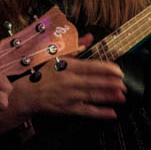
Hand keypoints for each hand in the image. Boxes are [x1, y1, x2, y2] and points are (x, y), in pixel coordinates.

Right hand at [9, 56, 125, 122]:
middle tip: (124, 84)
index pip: (91, 67)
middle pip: (95, 82)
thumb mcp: (56, 56)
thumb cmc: (41, 74)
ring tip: (122, 96)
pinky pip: (87, 111)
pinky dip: (100, 113)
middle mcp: (70, 81)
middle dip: (112, 84)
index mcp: (68, 66)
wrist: (26, 94)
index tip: (118, 71)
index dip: (107, 69)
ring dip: (109, 97)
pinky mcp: (68, 109)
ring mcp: (69, 96)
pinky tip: (111, 113)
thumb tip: (89, 37)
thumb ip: (75, 46)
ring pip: (93, 96)